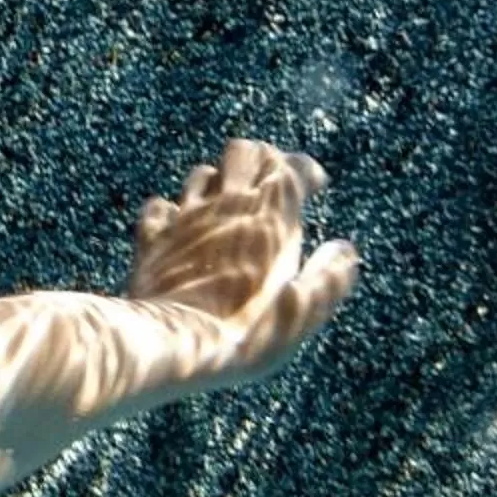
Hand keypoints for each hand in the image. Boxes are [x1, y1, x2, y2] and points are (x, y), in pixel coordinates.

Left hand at [128, 139, 358, 379]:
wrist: (172, 343)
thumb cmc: (245, 333)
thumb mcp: (303, 313)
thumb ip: (327, 277)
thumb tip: (345, 250)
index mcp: (270, 218)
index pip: (289, 164)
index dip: (305, 169)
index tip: (314, 186)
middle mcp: (225, 206)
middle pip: (243, 153)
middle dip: (261, 161)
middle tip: (271, 188)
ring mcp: (184, 219)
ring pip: (201, 173)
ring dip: (218, 183)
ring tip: (230, 209)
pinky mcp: (152, 238)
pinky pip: (159, 206)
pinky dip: (172, 210)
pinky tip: (180, 229)